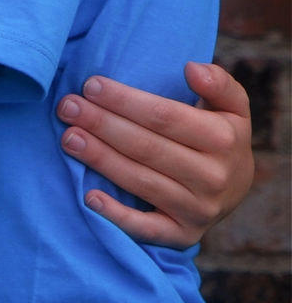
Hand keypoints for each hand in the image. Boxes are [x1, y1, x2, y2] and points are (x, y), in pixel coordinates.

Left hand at [58, 61, 254, 248]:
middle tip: (67, 107)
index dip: (125, 101)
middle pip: (146, 147)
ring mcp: (198, 209)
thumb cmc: (219, 135)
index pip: (164, 117)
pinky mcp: (183, 235)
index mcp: (223, 140)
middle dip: (102, 125)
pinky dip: (117, 216)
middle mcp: (213, 178)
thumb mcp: (230, 107)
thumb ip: (218, 83)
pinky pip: (147, 228)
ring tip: (68, 138)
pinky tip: (88, 197)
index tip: (91, 85)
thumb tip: (191, 68)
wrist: (235, 187)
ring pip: (140, 181)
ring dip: (100, 159)